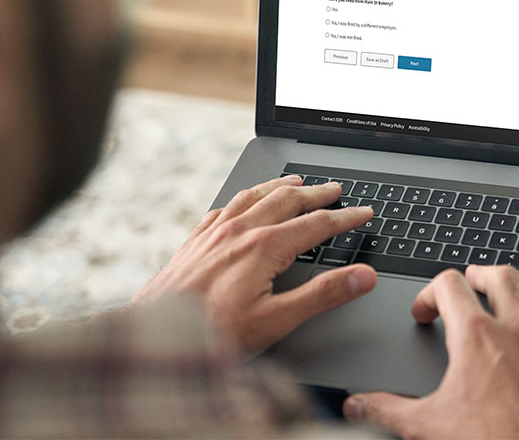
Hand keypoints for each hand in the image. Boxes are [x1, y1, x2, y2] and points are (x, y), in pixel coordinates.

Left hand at [132, 175, 376, 355]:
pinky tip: (243, 201)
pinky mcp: (195, 241)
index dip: (346, 218)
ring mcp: (215, 233)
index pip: (317, 224)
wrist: (154, 337)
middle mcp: (239, 231)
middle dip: (316, 193)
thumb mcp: (276, 321)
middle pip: (287, 200)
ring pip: (255, 196)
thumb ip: (323, 295)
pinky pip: (225, 206)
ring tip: (296, 181)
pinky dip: (244, 197)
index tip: (364, 212)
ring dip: (281, 186)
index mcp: (264, 247)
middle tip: (336, 189)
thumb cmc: (213, 334)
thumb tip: (362, 276)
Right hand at [343, 266, 518, 438]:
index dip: (429, 293)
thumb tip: (357, 407)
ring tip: (516, 286)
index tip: (425, 313)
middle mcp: (515, 332)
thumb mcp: (426, 428)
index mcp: (476, 338)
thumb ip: (385, 411)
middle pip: (501, 276)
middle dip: (481, 275)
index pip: (449, 285)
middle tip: (471, 281)